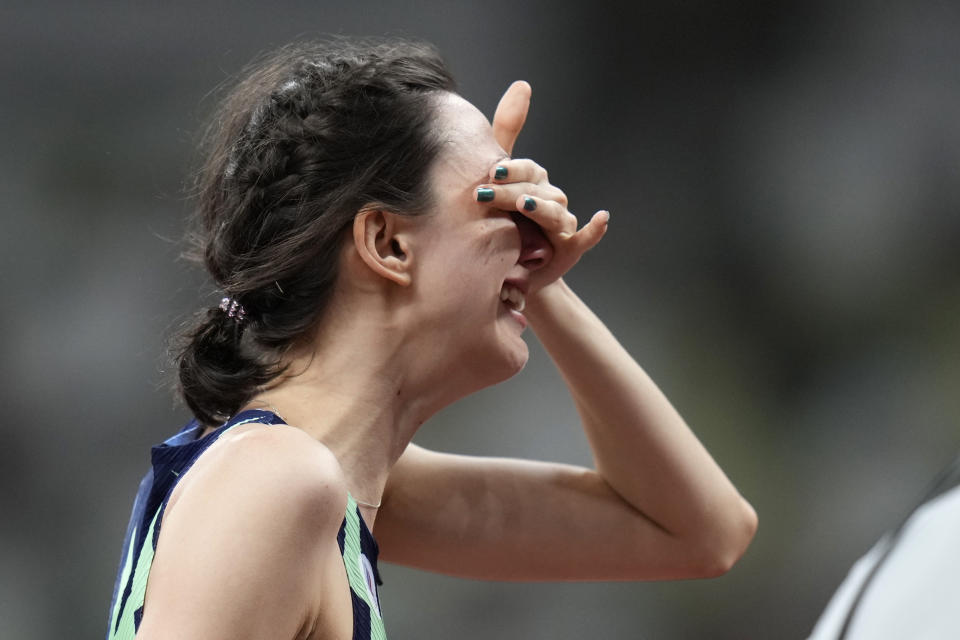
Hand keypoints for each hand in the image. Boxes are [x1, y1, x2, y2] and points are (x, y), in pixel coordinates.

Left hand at [478, 81, 608, 292]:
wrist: (505, 271)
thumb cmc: (501, 222)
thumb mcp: (497, 179)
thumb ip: (506, 134)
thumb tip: (524, 84)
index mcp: (534, 182)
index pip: (527, 170)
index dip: (511, 170)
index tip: (490, 171)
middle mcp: (551, 200)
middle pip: (538, 190)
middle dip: (512, 191)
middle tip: (486, 195)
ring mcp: (561, 225)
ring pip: (556, 212)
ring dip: (543, 208)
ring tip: (525, 205)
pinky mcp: (569, 249)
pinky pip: (586, 238)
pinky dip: (595, 229)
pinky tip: (601, 218)